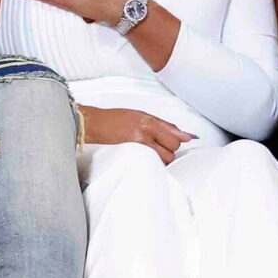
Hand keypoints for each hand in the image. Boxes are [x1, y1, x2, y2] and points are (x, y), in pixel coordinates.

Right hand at [78, 105, 194, 163]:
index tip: (178, 141)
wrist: (94, 124)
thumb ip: (161, 124)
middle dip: (170, 149)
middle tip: (159, 148)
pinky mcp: (134, 149)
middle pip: (174, 144)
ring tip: (152, 155)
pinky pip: (154, 160)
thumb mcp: (138, 116)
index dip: (178, 138)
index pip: (174, 130)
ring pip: (166, 155)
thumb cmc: (114, 120)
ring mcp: (141, 139)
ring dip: (163, 158)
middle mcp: (147, 127)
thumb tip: (183, 134)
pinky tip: (146, 159)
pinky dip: (154, 162)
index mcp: (148, 118)